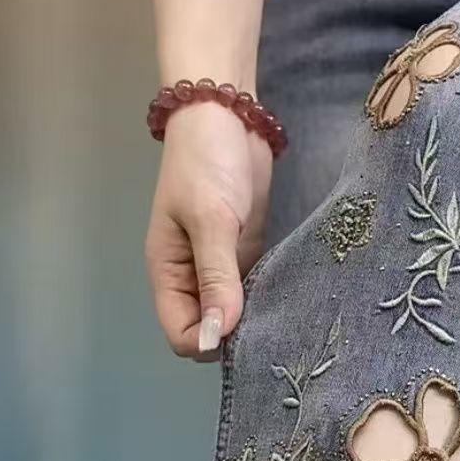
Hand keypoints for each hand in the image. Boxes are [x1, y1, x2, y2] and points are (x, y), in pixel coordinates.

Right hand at [145, 102, 271, 360]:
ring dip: (254, 321)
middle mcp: (192, 277)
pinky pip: (253, 290)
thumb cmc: (208, 165)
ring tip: (287, 322)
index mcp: (169, 273)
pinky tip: (291, 302)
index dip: (207, 341)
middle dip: (233, 337)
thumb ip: (216, 277)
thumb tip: (217, 335)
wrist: (227, 118)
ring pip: (233, 314)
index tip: (242, 334)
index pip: (180, 332)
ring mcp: (220, 267)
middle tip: (272, 330)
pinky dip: (266, 299)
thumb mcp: (211, 220)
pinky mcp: (246, 254)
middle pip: (208, 329)